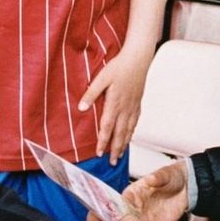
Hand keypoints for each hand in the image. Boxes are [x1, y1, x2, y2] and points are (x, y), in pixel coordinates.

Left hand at [77, 42, 153, 164]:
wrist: (138, 58)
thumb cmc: (119, 66)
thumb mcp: (101, 78)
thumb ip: (91, 94)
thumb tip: (81, 108)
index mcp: (115, 103)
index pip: (107, 127)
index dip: (103, 141)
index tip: (99, 153)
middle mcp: (125, 108)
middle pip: (120, 133)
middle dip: (116, 149)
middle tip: (113, 162)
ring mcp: (133, 106)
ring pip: (129, 129)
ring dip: (124, 143)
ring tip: (121, 154)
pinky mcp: (138, 102)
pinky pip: (136, 121)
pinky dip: (132, 131)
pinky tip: (130, 135)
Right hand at [121, 162, 189, 220]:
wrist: (187, 187)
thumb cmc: (172, 177)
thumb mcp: (166, 174)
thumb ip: (158, 177)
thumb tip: (151, 178)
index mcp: (134, 193)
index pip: (121, 203)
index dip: (118, 211)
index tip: (118, 218)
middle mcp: (136, 207)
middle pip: (124, 220)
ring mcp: (145, 217)